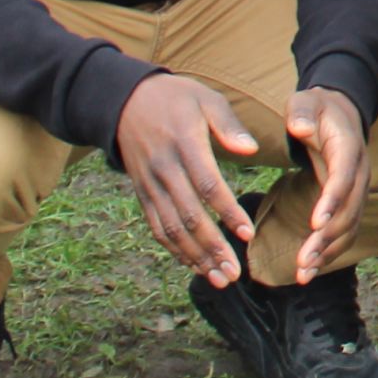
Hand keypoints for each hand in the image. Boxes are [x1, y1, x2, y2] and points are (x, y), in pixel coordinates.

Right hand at [116, 73, 263, 283]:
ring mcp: (150, 184)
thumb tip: (251, 149)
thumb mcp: (206, 99)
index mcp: (184, 144)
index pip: (207, 185)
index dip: (227, 212)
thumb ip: (229, 124)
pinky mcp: (142, 193)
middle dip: (212, 247)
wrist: (126, 101)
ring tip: (218, 279)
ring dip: (194, 257)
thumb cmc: (176, 98)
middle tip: (234, 273)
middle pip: (188, 216)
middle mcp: (164, 170)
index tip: (247, 234)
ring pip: (170, 229)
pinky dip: (174, 250)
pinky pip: (156, 227)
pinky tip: (194, 265)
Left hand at [282, 86, 370, 279]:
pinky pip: (346, 231)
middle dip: (327, 238)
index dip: (332, 201)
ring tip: (303, 274)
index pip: (344, 177)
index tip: (315, 224)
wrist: (340, 111)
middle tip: (302, 262)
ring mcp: (358, 190)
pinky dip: (331, 252)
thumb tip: (300, 128)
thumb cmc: (317, 108)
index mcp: (348, 148)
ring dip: (329, 252)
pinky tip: (311, 269)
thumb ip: (302, 112)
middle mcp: (360, 173)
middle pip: (349, 210)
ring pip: (350, 226)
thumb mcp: (306, 101)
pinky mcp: (350, 202)